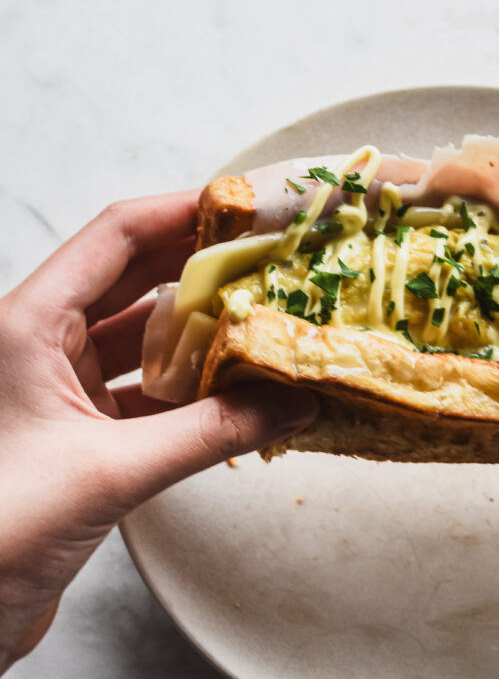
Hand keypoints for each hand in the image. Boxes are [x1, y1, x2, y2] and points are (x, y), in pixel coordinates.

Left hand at [0, 192, 316, 671]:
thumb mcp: (110, 471)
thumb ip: (210, 435)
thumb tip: (292, 404)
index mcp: (26, 324)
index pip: (117, 236)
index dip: (185, 212)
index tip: (249, 207)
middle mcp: (40, 346)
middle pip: (136, 281)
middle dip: (206, 270)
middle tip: (274, 263)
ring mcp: (60, 392)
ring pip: (146, 344)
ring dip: (205, 339)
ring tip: (270, 327)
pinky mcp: (79, 437)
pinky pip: (149, 398)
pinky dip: (194, 397)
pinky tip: (242, 398)